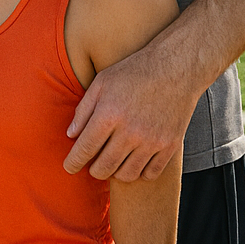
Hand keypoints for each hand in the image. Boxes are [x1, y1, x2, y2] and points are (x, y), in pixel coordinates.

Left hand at [64, 47, 191, 181]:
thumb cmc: (132, 73)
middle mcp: (131, 132)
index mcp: (109, 114)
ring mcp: (153, 141)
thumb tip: (71, 136)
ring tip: (111, 164)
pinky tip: (133, 163)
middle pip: (105, 167)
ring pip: (127, 175)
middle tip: (91, 166)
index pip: (85, 148)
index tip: (68, 168)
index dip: (74, 162)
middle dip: (93, 170)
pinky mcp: (170, 145)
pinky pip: (150, 173)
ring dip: (115, 173)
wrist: (175, 69)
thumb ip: (83, 110)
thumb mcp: (100, 83)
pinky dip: (139, 173)